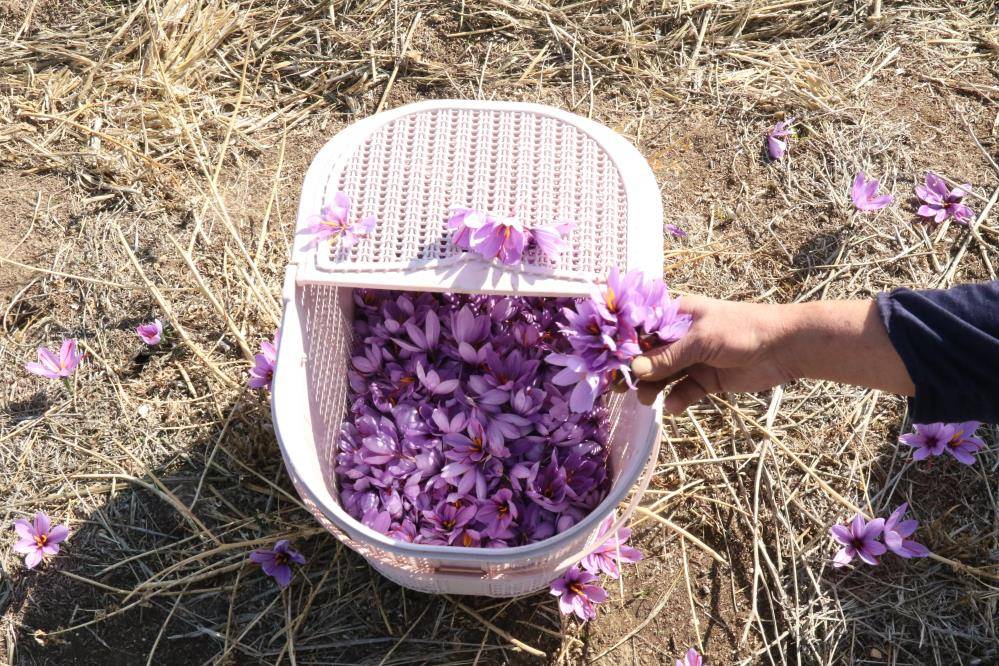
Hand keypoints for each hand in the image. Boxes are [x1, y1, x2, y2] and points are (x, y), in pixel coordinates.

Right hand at [631, 296, 794, 411]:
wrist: (784, 347)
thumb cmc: (742, 328)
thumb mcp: (701, 340)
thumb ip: (668, 356)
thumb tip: (636, 370)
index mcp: (677, 316)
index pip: (643, 331)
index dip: (626, 347)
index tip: (609, 364)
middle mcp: (681, 337)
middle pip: (650, 357)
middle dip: (637, 372)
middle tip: (622, 389)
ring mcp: (693, 359)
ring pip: (664, 376)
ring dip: (654, 388)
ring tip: (648, 400)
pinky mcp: (707, 380)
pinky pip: (684, 391)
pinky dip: (677, 399)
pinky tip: (674, 407)